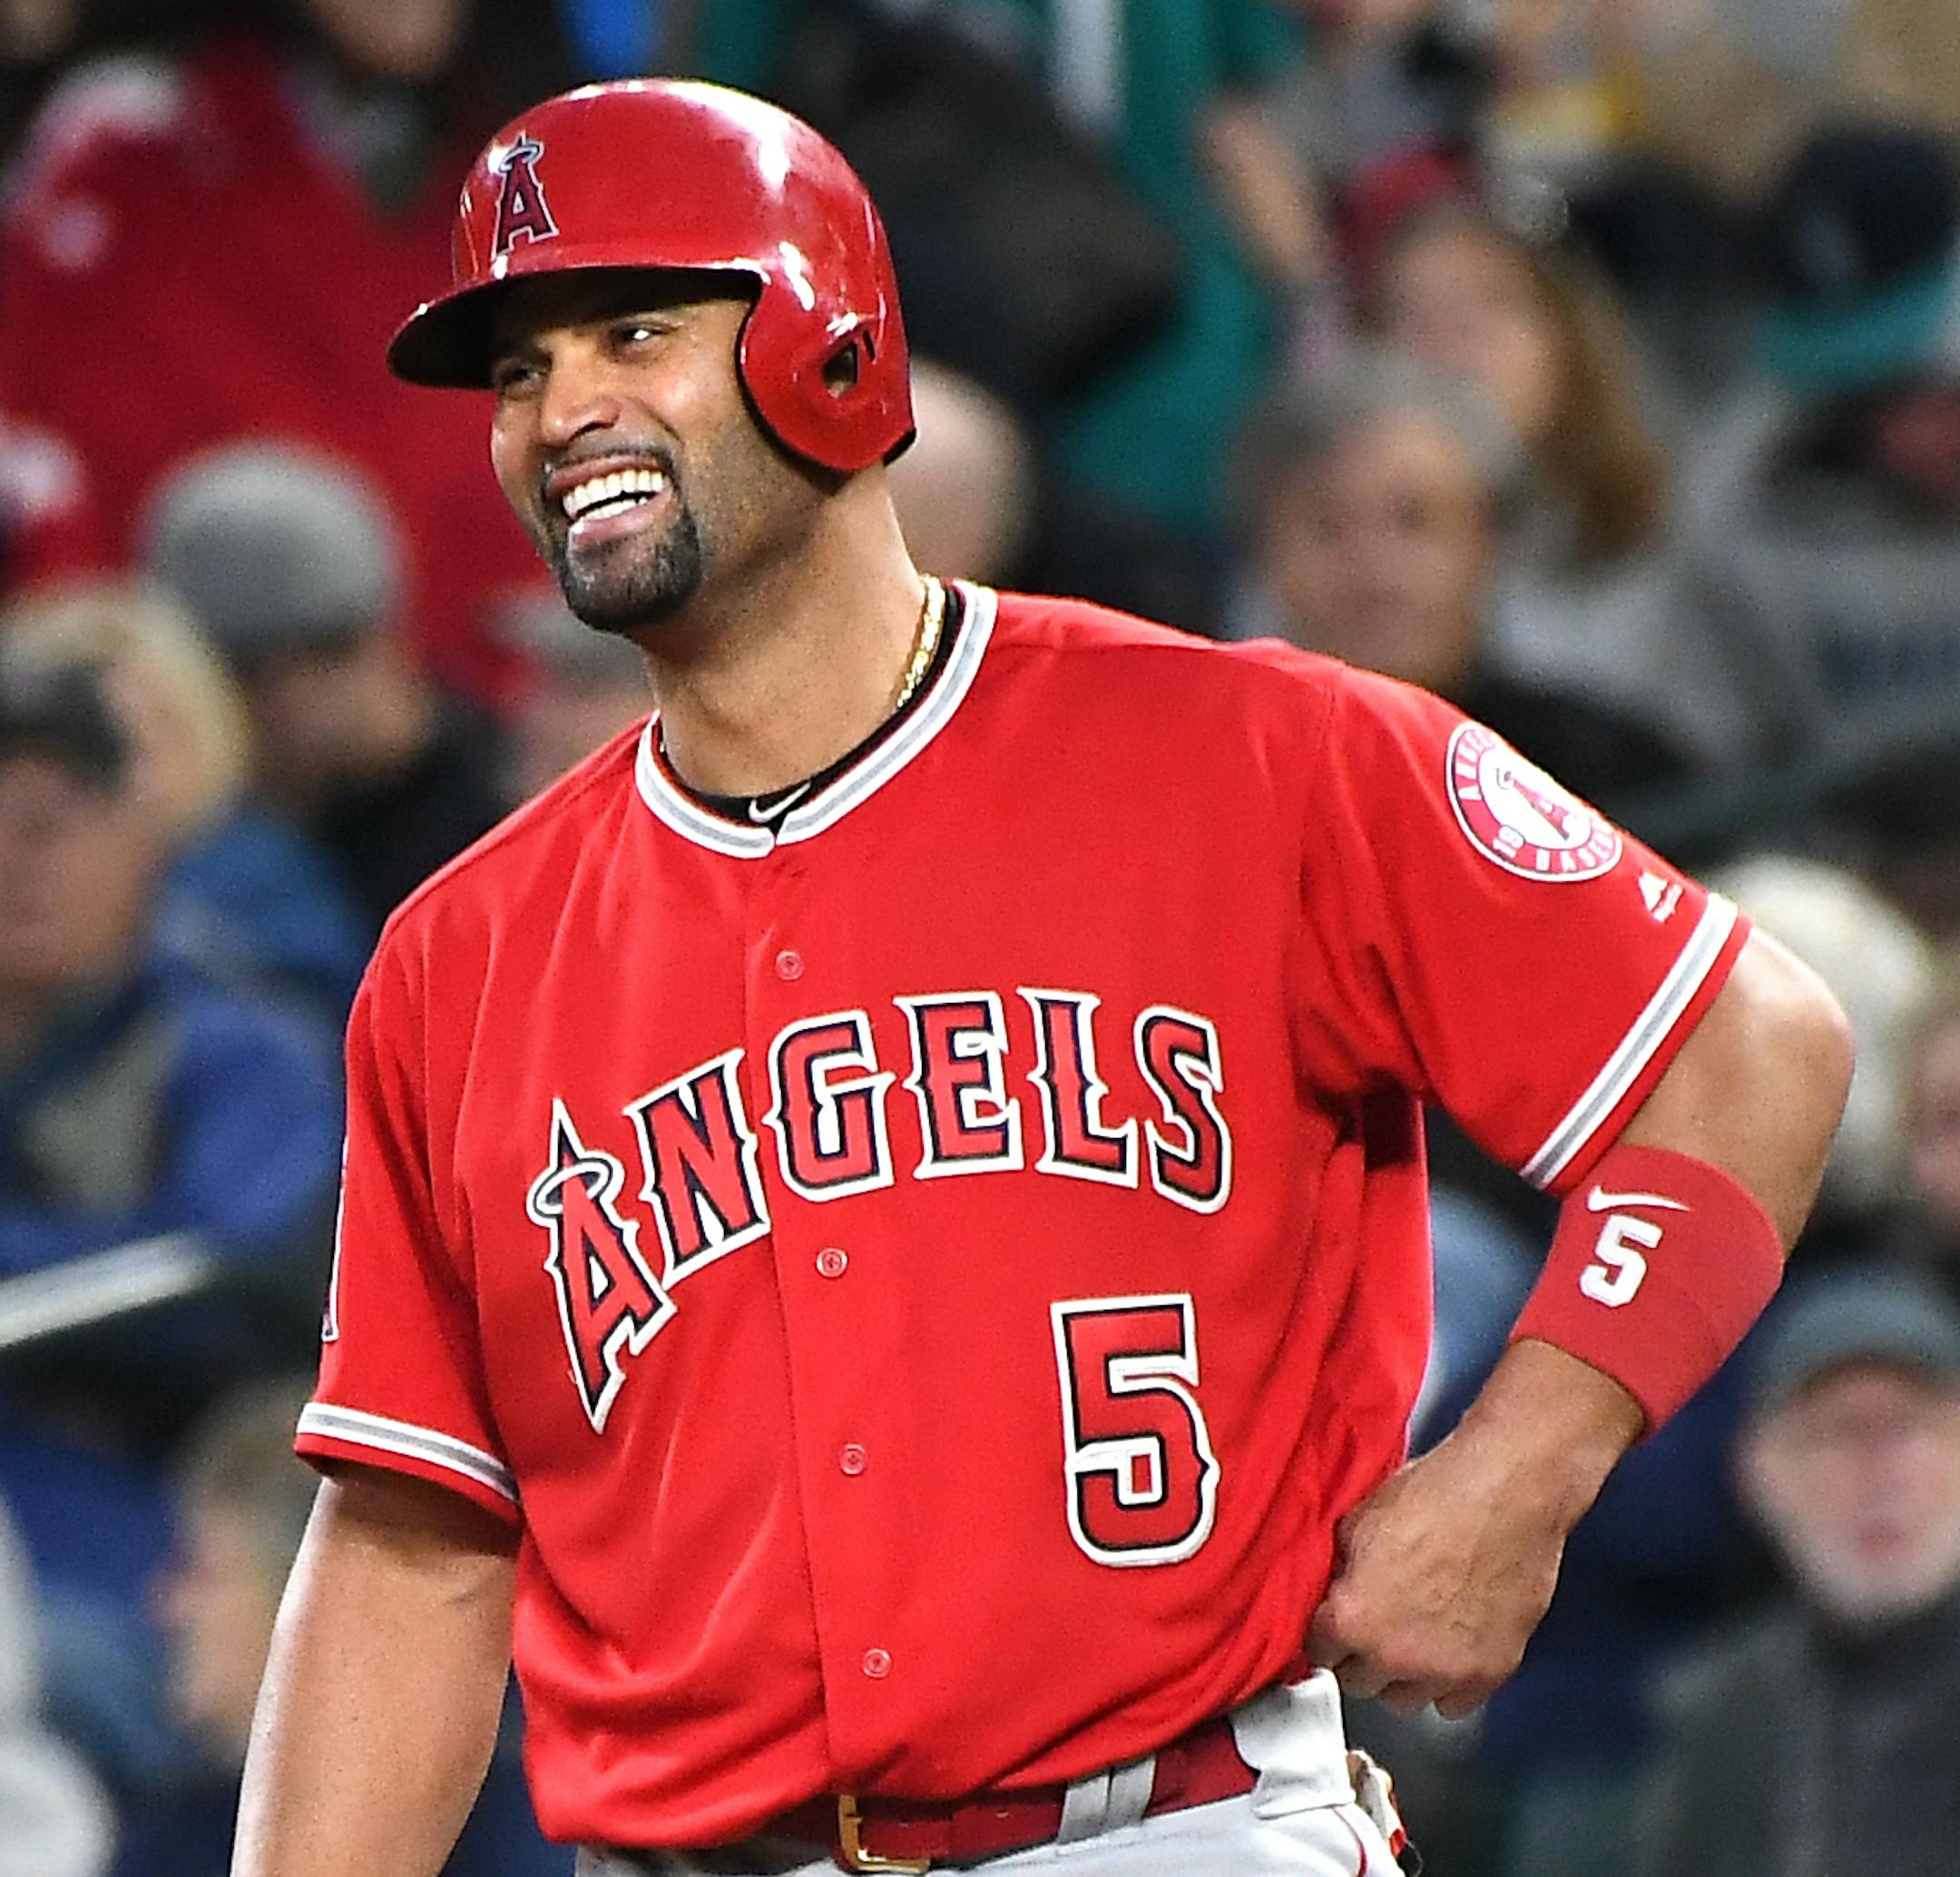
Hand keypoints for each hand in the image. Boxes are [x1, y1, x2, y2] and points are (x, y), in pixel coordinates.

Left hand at [1307, 1342, 1639, 1717]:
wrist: (1508, 1491)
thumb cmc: (1432, 1494)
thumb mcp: (1358, 1522)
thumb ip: (1339, 1572)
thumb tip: (1333, 1593)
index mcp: (1351, 1619)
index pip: (1318, 1651)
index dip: (1326, 1631)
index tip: (1335, 1620)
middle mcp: (1394, 1658)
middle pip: (1358, 1682)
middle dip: (1360, 1655)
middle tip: (1375, 1623)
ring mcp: (1445, 1673)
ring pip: (1404, 1700)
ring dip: (1402, 1674)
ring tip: (1413, 1636)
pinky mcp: (1491, 1675)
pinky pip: (1454, 1703)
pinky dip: (1448, 1683)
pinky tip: (1450, 1647)